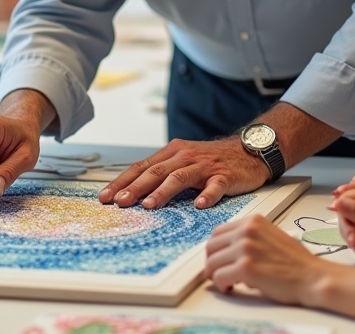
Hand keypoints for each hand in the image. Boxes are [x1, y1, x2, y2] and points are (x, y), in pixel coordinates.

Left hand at [99, 138, 268, 209]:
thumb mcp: (184, 161)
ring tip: (149, 205)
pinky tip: (200, 205)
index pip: (140, 167)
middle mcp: (185, 156)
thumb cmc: (213, 159)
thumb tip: (134, 193)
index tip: (105, 197)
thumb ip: (163, 173)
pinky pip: (215, 186)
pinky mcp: (225, 175)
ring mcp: (205, 165)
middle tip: (120, 203)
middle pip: (155, 172)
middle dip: (134, 188)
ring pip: (179, 177)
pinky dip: (207, 195)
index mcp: (172, 153)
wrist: (249, 149)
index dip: (122, 182)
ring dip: (162, 192)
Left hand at [205, 214, 332, 305]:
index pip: (218, 232)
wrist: (312, 276)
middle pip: (211, 246)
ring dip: (217, 275)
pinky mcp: (246, 268)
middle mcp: (247, 231)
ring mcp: (245, 248)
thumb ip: (249, 238)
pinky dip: (223, 285)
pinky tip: (232, 287)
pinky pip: (219, 277)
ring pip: (212, 263)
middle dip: (213, 262)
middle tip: (222, 273)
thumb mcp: (270, 237)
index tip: (221, 259)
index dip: (217, 249)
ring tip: (230, 282)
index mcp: (253, 221)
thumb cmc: (295, 262)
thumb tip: (227, 249)